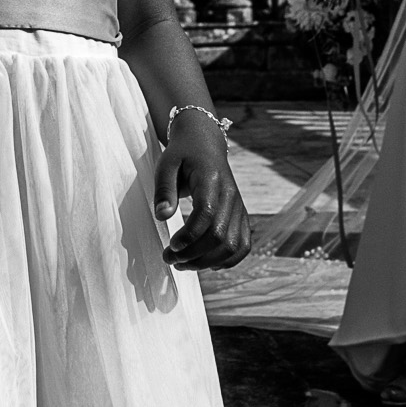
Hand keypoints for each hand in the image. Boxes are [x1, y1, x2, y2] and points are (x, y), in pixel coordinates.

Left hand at [153, 111, 251, 269]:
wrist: (205, 143)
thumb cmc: (183, 154)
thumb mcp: (166, 165)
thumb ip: (164, 190)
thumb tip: (162, 217)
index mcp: (212, 179)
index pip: (207, 213)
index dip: (189, 235)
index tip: (171, 246)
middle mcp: (231, 195)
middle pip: (220, 235)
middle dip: (193, 254)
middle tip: (170, 258)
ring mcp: (239, 207)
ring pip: (233, 245)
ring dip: (208, 262)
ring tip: (184, 264)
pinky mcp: (241, 215)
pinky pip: (243, 245)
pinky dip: (228, 260)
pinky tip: (207, 263)